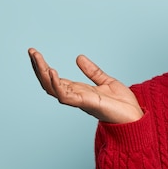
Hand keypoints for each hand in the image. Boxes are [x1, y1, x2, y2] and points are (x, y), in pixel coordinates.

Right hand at [28, 48, 142, 123]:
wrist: (136, 117)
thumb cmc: (123, 104)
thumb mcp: (107, 81)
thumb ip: (92, 71)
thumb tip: (78, 57)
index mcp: (79, 91)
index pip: (55, 79)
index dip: (44, 67)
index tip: (35, 53)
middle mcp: (76, 96)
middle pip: (49, 83)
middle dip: (38, 68)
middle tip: (31, 51)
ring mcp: (80, 101)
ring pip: (53, 89)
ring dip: (43, 73)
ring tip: (37, 58)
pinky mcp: (87, 104)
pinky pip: (66, 96)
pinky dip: (57, 85)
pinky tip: (53, 72)